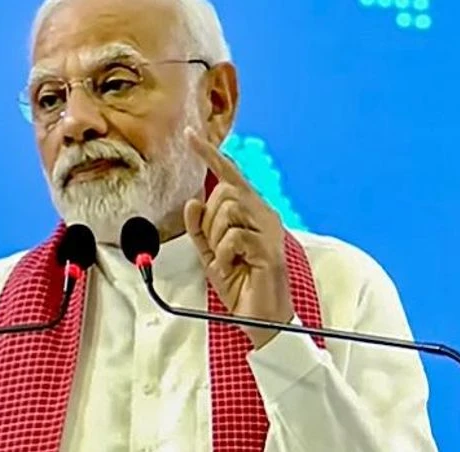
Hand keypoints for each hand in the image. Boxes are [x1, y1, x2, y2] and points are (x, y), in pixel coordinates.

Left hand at [183, 127, 293, 348]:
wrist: (260, 317)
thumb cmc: (240, 283)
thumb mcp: (210, 253)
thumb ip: (199, 228)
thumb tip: (192, 202)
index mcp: (251, 212)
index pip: (229, 175)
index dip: (210, 154)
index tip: (190, 135)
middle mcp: (264, 214)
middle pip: (224, 191)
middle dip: (209, 221)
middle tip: (216, 248)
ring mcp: (269, 230)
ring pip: (228, 210)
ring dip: (216, 239)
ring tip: (227, 260)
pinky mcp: (269, 248)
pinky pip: (234, 236)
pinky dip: (224, 255)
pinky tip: (232, 268)